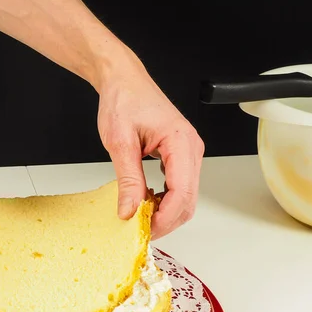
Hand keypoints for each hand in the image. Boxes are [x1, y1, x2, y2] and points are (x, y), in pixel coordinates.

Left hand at [96, 56, 204, 239]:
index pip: (182, 193)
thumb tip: (130, 210)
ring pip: (185, 197)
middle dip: (165, 220)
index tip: (144, 229)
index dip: (164, 217)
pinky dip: (164, 200)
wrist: (124, 82)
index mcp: (181, 142)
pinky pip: (179, 187)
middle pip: (188, 201)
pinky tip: (145, 200)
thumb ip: (128, 180)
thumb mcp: (120, 142)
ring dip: (164, 212)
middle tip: (139, 229)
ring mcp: (188, 153)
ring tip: (139, 215)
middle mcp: (191, 148)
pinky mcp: (180, 157)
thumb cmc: (124, 101)